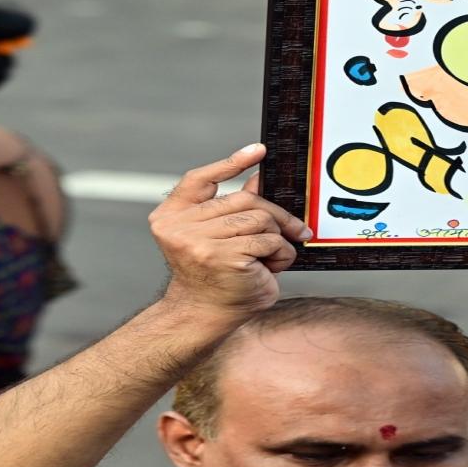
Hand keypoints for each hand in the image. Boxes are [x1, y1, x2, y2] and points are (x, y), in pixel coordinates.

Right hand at [147, 144, 310, 320]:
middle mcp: (179, 227)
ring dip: (277, 238)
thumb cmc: (216, 277)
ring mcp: (198, 241)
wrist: (204, 315)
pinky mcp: (223, 256)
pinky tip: (271, 268)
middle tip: (297, 230)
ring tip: (272, 258)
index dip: (231, 163)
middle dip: (276, 215)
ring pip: (259, 219)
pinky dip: (280, 254)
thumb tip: (259, 178)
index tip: (259, 151)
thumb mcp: (221, 237)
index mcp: (170, 216)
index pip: (199, 179)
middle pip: (243, 199)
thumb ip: (235, 209)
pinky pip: (268, 241)